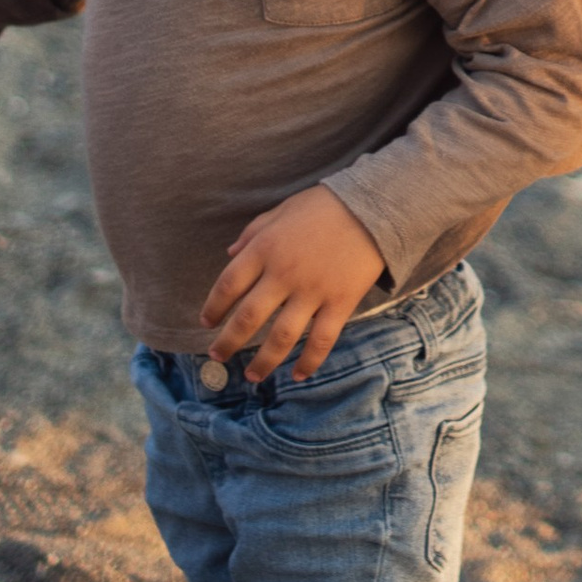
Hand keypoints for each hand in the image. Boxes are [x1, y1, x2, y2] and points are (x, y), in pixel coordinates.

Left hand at [202, 184, 386, 383]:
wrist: (374, 205)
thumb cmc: (325, 205)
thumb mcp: (283, 210)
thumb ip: (254, 231)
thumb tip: (230, 253)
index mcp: (265, 248)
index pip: (228, 284)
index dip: (214, 306)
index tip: (206, 321)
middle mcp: (284, 274)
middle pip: (248, 318)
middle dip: (228, 342)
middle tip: (217, 356)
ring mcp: (313, 291)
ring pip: (281, 337)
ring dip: (263, 361)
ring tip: (252, 376)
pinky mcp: (340, 303)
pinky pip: (321, 340)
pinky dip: (309, 362)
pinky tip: (298, 375)